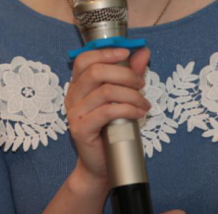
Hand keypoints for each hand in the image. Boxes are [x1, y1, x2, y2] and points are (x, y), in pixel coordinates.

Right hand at [65, 47, 151, 187]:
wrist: (101, 164)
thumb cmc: (112, 128)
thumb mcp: (123, 96)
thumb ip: (130, 73)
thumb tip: (143, 52)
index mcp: (79, 85)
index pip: (84, 59)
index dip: (105, 52)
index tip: (126, 52)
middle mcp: (72, 96)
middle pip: (95, 72)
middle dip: (124, 74)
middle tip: (141, 83)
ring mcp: (74, 113)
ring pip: (105, 91)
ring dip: (131, 94)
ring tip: (144, 103)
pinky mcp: (81, 129)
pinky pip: (106, 112)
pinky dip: (128, 109)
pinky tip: (139, 113)